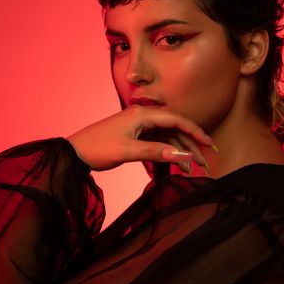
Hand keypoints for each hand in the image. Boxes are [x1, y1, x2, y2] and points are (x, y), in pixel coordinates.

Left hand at [67, 105, 212, 171]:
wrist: (75, 152)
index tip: (208, 144)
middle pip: (174, 127)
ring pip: (167, 136)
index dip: (194, 131)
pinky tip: (174, 164)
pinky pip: (157, 141)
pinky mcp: (135, 135)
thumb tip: (181, 155)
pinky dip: (167, 151)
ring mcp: (139, 125)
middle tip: (202, 162)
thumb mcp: (128, 151)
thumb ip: (156, 152)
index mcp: (142, 114)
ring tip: (189, 169)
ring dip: (179, 150)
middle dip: (189, 144)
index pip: (176, 119)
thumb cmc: (98, 148)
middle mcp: (143, 116)